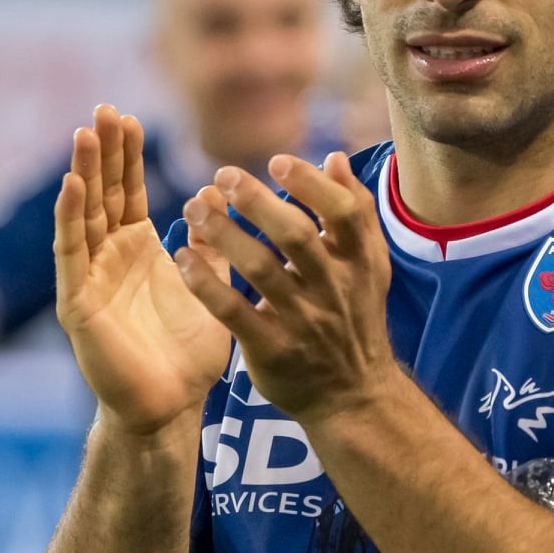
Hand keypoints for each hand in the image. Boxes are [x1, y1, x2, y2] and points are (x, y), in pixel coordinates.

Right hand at [53, 105, 231, 434]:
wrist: (171, 407)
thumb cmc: (189, 354)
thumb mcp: (212, 286)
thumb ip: (212, 243)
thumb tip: (216, 193)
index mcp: (138, 250)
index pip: (126, 191)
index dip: (125, 155)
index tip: (127, 115)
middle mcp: (108, 257)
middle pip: (101, 193)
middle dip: (102, 151)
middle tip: (104, 108)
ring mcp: (89, 278)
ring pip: (83, 215)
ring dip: (83, 173)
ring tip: (86, 132)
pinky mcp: (78, 303)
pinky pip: (72, 253)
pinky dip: (70, 217)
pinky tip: (72, 185)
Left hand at [173, 152, 395, 423]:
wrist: (354, 394)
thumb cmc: (355, 316)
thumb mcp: (369, 266)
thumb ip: (355, 210)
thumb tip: (335, 157)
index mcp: (360, 261)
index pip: (344, 213)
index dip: (311, 185)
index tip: (277, 162)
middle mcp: (333, 288)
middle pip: (296, 237)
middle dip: (259, 203)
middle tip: (224, 174)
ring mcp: (303, 321)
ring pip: (261, 270)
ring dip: (224, 235)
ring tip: (194, 207)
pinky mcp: (272, 349)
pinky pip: (234, 313)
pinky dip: (207, 284)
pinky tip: (184, 258)